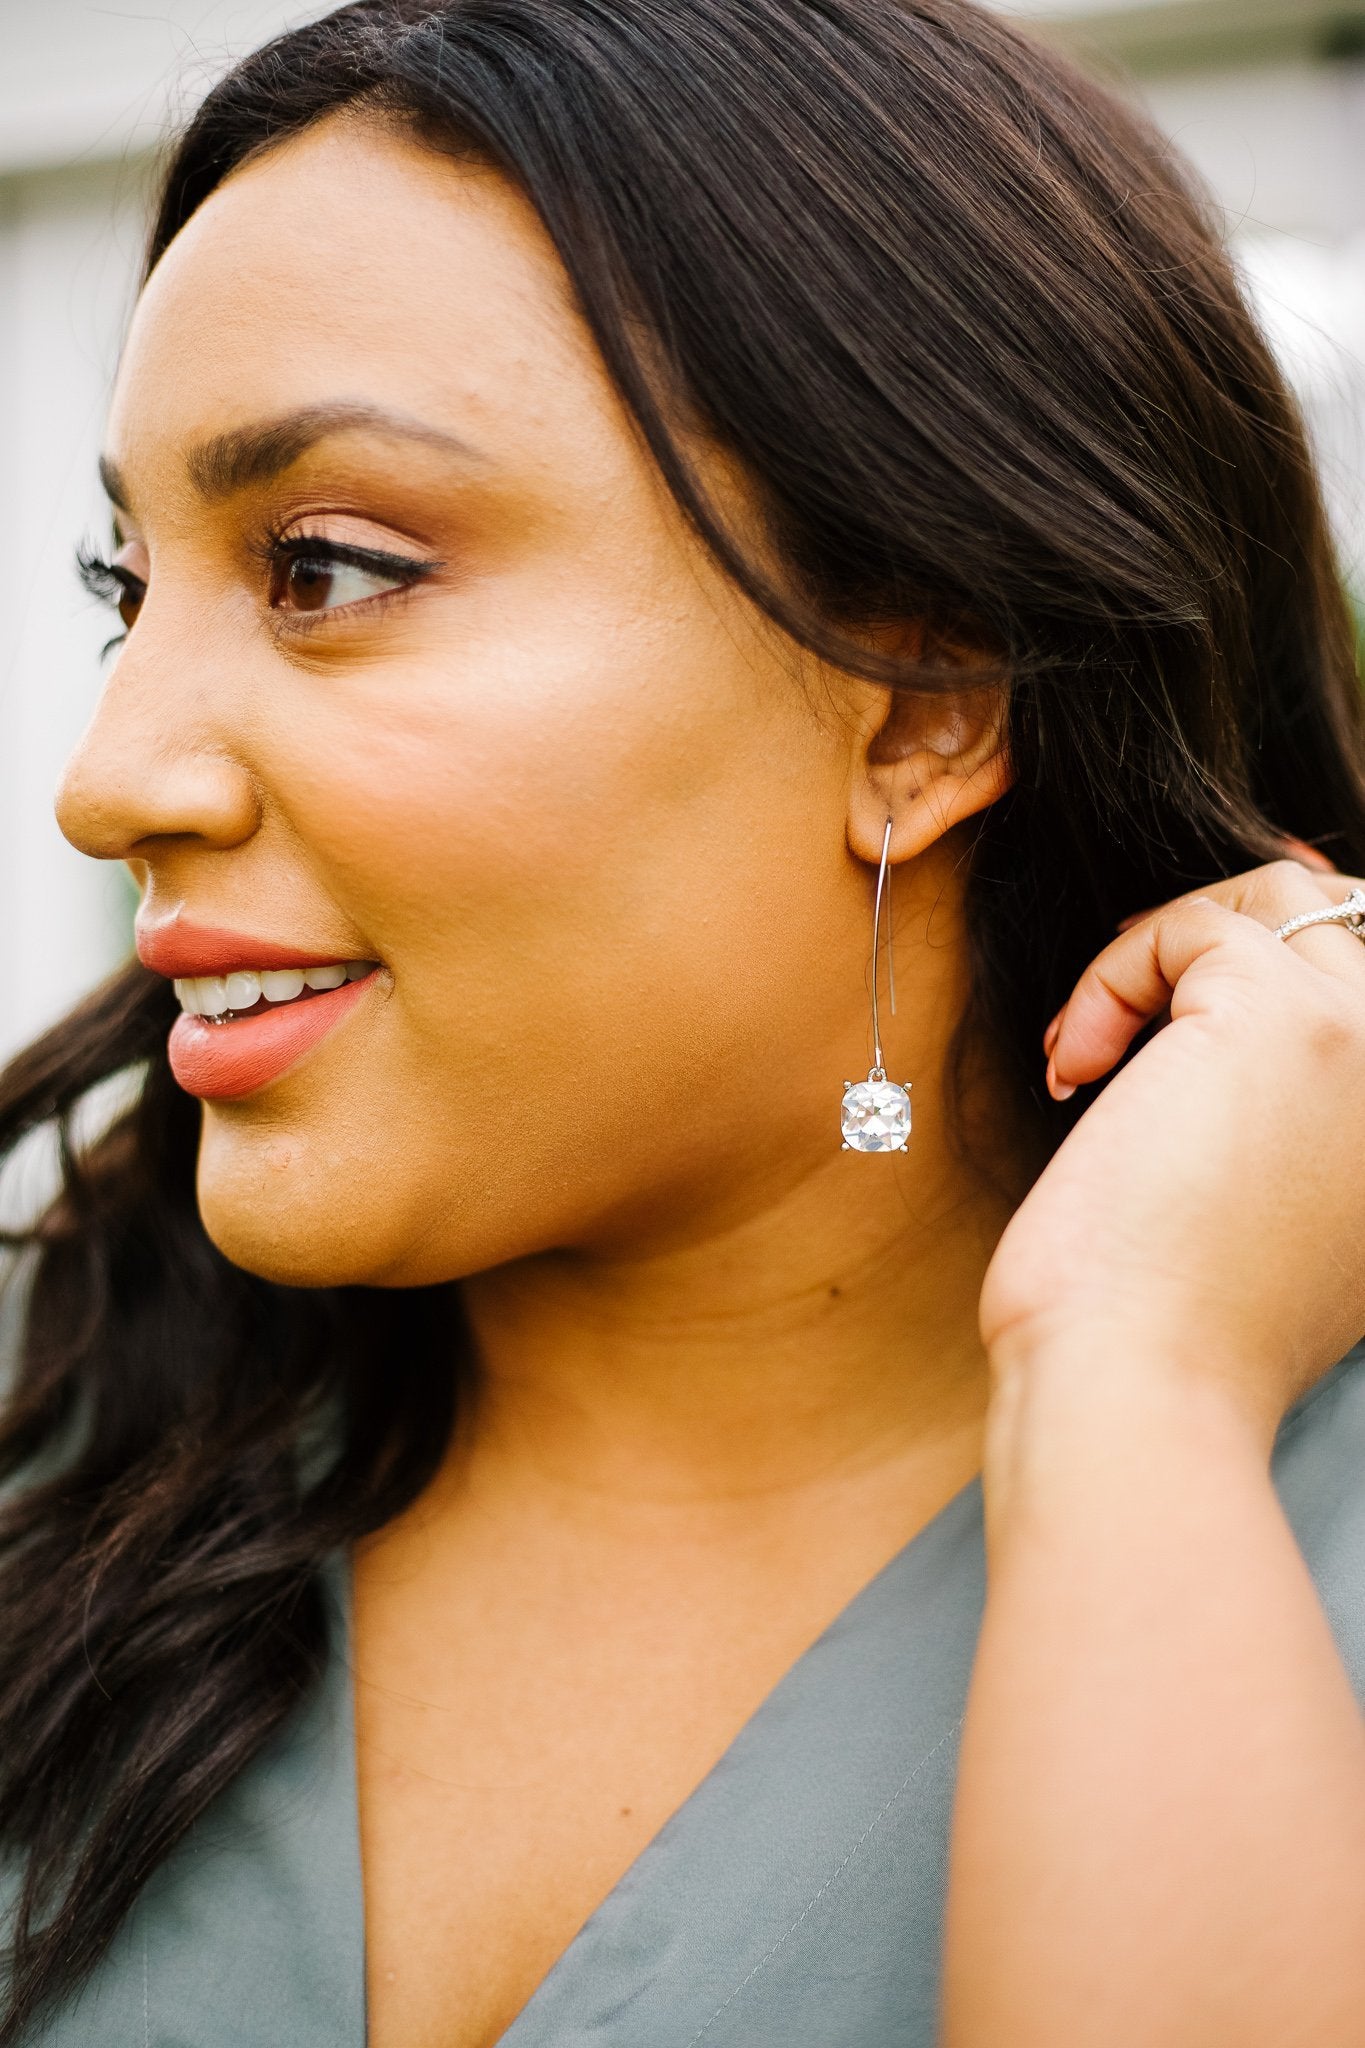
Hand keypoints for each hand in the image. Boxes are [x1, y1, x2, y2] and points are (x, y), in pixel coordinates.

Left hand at [979, 861, 1364, 1435]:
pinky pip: (1190, 930)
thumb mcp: (1272, 1225)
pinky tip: (1073, 1066)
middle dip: (1220, 942)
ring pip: (1282, 901)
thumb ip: (1291, 1130)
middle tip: (1127, 1016)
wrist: (1144, 1389)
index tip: (1172, 998)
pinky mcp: (1278, 1017)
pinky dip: (1112, 975)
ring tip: (1096, 1041)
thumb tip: (1217, 1035)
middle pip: (1341, 925)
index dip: (1278, 958)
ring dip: (1171, 945)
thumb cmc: (1178, 1332)